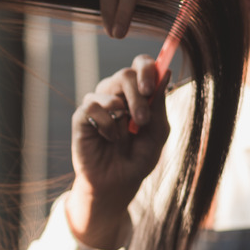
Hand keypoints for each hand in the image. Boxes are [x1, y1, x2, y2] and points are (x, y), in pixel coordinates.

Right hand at [66, 55, 170, 249]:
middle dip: (138, 94)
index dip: (147, 68)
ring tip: (125, 135)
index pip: (140, 65)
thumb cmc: (138, 158)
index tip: (152, 86)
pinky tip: (108, 138)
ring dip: (123, 110)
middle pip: (125, 74)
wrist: (118, 183)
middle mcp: (115, 94)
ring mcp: (97, 104)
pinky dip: (106, 123)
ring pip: (108, 87)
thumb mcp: (157, 132)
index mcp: (136, 94)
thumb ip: (159, 103)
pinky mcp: (81, 117)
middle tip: (143, 119)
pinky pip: (93, 106)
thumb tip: (167, 71)